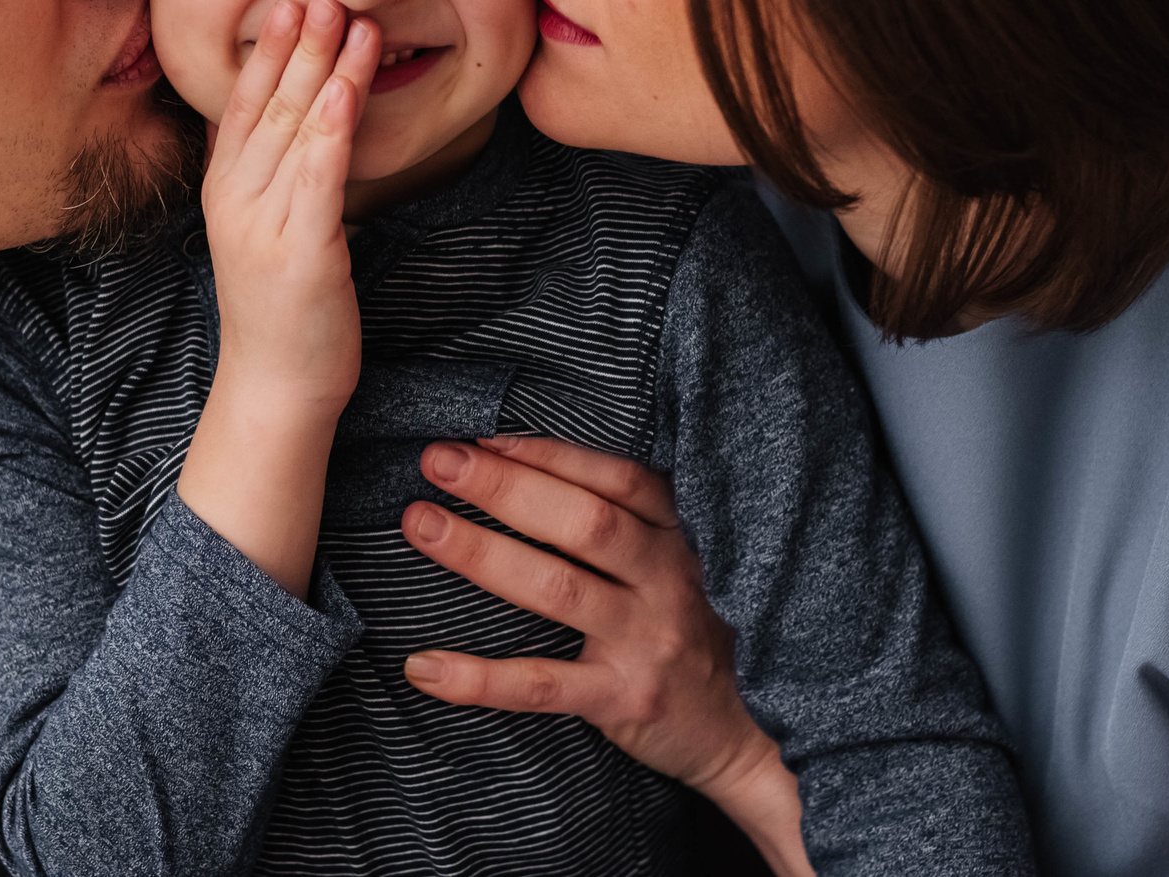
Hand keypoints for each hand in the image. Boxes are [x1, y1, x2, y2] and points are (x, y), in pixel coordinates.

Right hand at [198, 0, 377, 407]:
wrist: (276, 387)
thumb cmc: (282, 307)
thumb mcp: (261, 229)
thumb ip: (267, 175)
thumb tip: (288, 120)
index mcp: (223, 190)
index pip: (239, 104)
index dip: (264, 51)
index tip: (288, 1)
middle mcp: (235, 201)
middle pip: (267, 106)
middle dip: (299, 45)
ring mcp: (264, 226)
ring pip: (295, 131)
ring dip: (326, 70)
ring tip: (353, 22)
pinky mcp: (301, 253)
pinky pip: (318, 178)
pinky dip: (333, 129)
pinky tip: (349, 90)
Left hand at [398, 436, 811, 875]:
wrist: (749, 733)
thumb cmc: (696, 631)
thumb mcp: (683, 562)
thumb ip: (630, 520)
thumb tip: (527, 465)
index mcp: (680, 537)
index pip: (614, 477)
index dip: (546, 453)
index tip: (483, 436)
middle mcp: (669, 580)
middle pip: (583, 521)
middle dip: (506, 486)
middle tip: (438, 460)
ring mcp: (648, 640)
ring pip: (556, 588)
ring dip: (481, 552)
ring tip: (420, 524)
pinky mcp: (625, 699)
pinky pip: (540, 686)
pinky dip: (478, 678)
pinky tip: (423, 666)